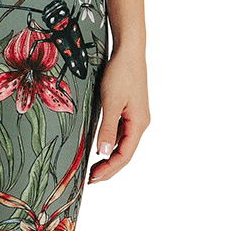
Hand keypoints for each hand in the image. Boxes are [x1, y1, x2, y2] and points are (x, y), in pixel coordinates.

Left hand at [88, 46, 149, 182]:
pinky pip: (121, 133)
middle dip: (109, 168)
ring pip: (123, 144)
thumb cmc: (121, 72)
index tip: (93, 178)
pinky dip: (111, 144)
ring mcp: (135, 117)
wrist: (128, 51)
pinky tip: (100, 147)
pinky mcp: (129, 110)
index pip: (124, 155)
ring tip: (93, 168)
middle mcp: (140, 123)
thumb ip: (108, 128)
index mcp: (139, 123)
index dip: (109, 169)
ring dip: (109, 158)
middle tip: (90, 179)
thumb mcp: (111, 101)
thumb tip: (104, 152)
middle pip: (125, 153)